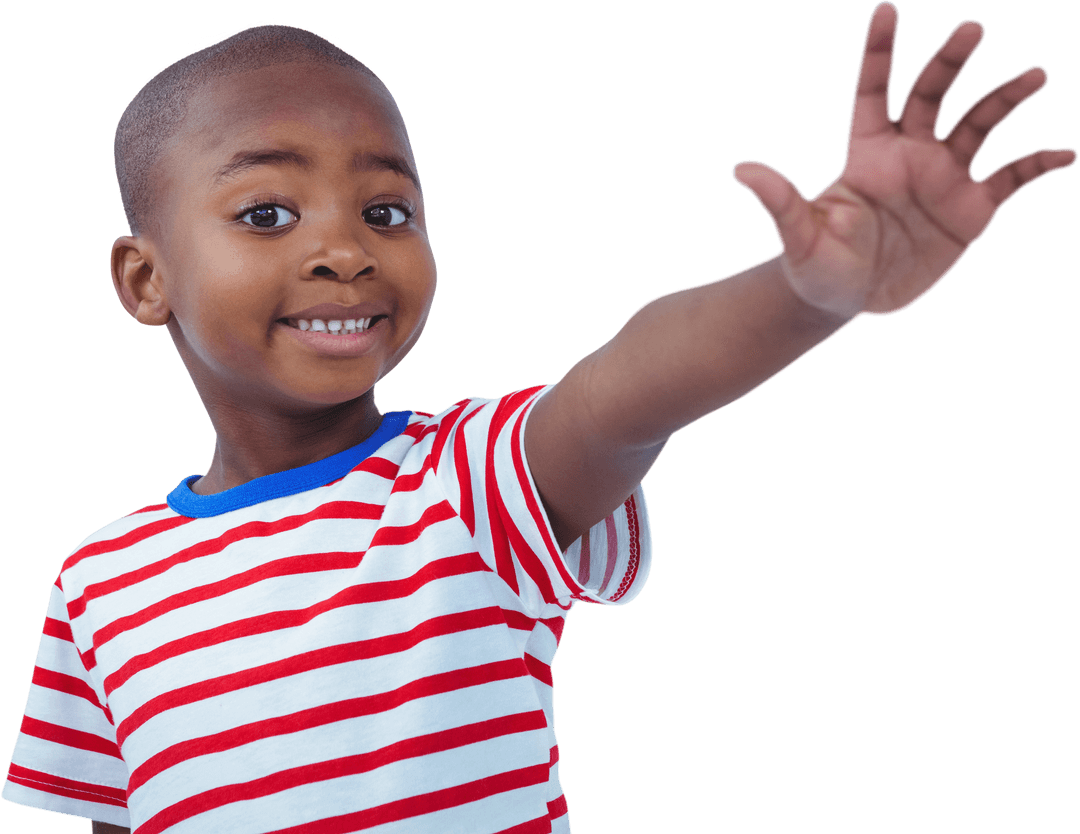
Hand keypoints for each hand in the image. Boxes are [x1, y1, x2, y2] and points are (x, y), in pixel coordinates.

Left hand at [731, 1, 1077, 317]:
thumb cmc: (817, 266)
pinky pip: (1013, 176)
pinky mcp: (973, 209)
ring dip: (1006, 97)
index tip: (886, 8)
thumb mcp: (798, 237)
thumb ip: (780, 201)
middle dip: (950, 61)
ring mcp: (944, 176)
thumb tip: (741, 170)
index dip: (879, 52)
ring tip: (1034, 74)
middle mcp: (910, 153)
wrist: (851, 300)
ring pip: (980, 123)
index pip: (873, 91)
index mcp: (866, 152)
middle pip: (932, 94)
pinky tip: (1067, 154)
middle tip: (970, 29)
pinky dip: (1040, 163)